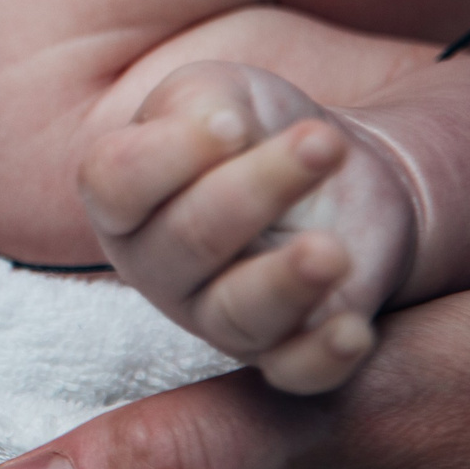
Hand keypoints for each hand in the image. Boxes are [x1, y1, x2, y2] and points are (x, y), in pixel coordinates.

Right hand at [81, 62, 414, 392]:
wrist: (334, 171)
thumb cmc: (257, 129)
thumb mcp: (221, 95)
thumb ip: (201, 103)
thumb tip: (216, 127)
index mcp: (124, 199)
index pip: (116, 183)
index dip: (170, 153)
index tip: (236, 120)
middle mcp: (158, 266)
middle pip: (188, 240)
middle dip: (256, 190)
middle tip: (323, 143)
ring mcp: (216, 316)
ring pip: (236, 314)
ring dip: (285, 283)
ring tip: (332, 250)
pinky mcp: (284, 351)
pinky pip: (294, 374)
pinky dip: (321, 359)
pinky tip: (353, 330)